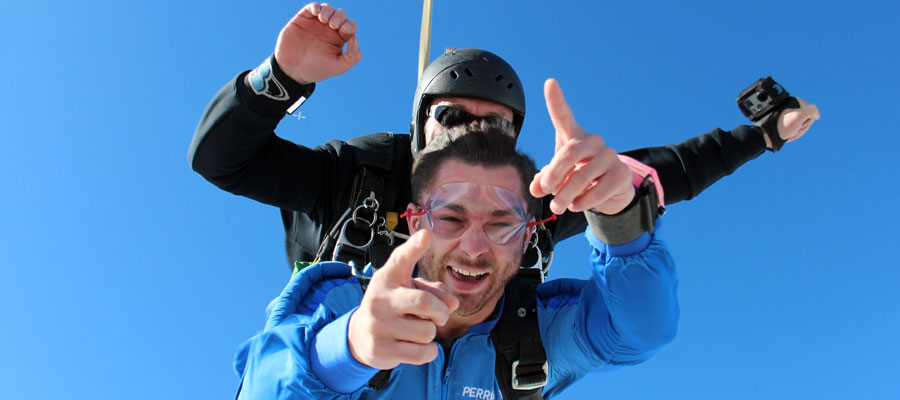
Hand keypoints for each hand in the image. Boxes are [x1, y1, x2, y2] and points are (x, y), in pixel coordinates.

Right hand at [274, 2, 361, 84]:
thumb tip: (355, 38)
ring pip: (327, 8)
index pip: (350, 26)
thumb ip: (352, 57)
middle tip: (333, 25)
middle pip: (340, 15)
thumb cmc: (316, 69)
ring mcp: (316, 23)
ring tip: (324, 19)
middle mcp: (329, 29)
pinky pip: (311, 7)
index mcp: (339, 39)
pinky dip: (315, 7)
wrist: (292, 70)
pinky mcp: (303, 19)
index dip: (349, 25)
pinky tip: (316, 13)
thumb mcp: (338, 67)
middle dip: (339, 16)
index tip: (344, 30)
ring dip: (328, 10)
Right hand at [347, 230, 458, 369]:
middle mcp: (379, 299)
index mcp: (388, 278)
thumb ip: (434, 290)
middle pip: (425, 302)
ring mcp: (378, 325)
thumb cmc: (394, 307)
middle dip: (441, 312)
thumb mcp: (409, 290)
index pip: (402, 259)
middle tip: (439, 316)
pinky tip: (417, 346)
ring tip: (417, 331)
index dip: (415, 247)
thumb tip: (452, 303)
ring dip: (431, 334)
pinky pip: (422, 353)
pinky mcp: (381, 350)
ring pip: (427, 332)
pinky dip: (429, 352)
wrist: (360, 336)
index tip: (426, 235)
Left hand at [530, 79, 635, 214]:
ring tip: (557, 207)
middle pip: (570, 152)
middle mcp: (592, 141)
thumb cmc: (576, 177)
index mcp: (573, 137)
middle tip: (544, 189)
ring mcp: (609, 156)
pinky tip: (576, 206)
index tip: (550, 82)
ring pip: (583, 176)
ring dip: (566, 195)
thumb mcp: (557, 179)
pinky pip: (598, 190)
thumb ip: (544, 181)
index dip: (556, 100)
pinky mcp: (621, 173)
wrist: (608, 192)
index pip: (563, 116)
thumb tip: (535, 188)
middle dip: (554, 173)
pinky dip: (583, 201)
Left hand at [764, 98, 820, 148]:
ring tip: (788, 133)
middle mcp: (791, 107)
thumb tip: (816, 115)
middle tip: (792, 129)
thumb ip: (811, 111)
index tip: (798, 123)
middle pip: (806, 119)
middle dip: (801, 127)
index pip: (811, 111)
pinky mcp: (785, 123)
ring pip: (800, 125)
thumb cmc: (780, 126)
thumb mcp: (798, 116)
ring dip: (796, 131)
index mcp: (794, 102)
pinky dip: (792, 133)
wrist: (766, 136)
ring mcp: (788, 116)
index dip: (807, 119)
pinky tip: (787, 135)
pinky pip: (794, 129)